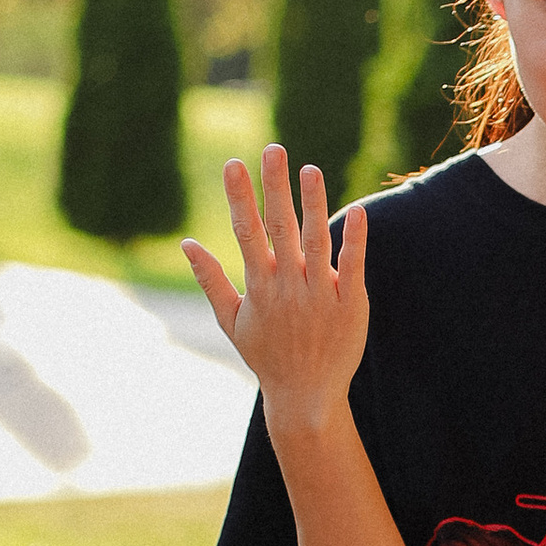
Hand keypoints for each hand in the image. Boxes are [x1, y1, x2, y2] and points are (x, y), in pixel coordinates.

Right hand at [185, 149, 367, 439]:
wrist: (306, 396)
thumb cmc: (267, 356)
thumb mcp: (232, 321)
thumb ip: (211, 279)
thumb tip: (186, 244)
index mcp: (259, 287)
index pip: (247, 232)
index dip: (240, 197)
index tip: (233, 163)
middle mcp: (288, 286)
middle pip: (281, 228)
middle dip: (276, 188)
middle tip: (274, 149)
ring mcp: (321, 294)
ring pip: (317, 241)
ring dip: (314, 204)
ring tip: (311, 170)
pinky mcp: (351, 304)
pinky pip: (353, 266)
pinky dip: (355, 240)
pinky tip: (358, 211)